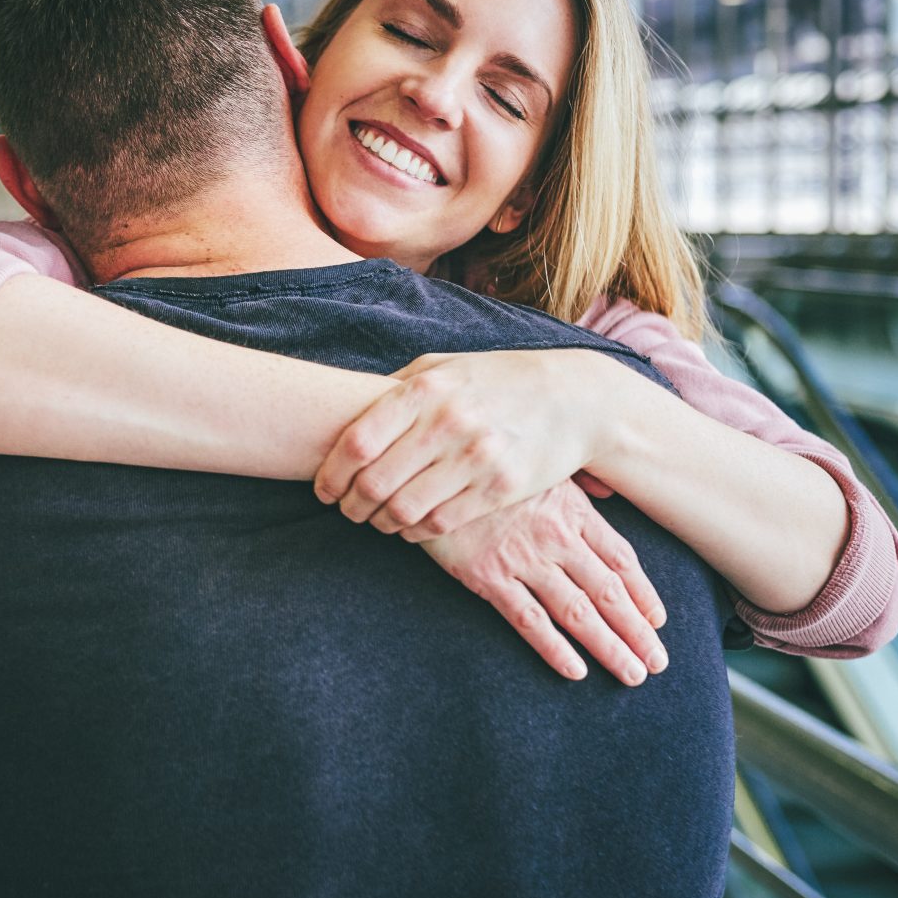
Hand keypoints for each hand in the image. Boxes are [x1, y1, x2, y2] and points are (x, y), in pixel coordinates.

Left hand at [315, 350, 615, 541]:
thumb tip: (347, 408)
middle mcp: (449, 423)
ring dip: (380, 523)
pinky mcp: (501, 488)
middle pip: (374, 483)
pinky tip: (409, 527)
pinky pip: (440, 523)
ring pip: (404, 510)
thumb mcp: (445, 365)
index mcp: (426, 390)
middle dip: (350, 506)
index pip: (357, 442)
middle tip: (346, 511)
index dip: (330, 474)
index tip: (323, 489)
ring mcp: (477, 458)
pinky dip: (415, 532)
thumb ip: (398, 385)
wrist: (574, 398)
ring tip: (376, 521)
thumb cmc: (497, 379)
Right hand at [421, 481, 667, 684]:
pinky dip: (554, 648)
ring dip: (609, 646)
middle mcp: (555, 537)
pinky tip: (576, 670)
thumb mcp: (537, 463)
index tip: (657, 621)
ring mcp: (522, 559)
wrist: (430, 467)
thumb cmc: (485, 464)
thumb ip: (576, 480)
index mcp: (571, 510)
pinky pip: (528, 619)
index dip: (643, 593)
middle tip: (657, 662)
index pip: (620, 558)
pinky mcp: (487, 576)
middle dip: (636, 631)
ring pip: (577, 611)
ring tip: (631, 674)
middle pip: (608, 591)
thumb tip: (608, 492)